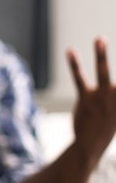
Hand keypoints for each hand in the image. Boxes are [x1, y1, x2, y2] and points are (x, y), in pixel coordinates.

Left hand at [66, 37, 115, 163]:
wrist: (92, 144)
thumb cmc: (109, 122)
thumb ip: (114, 92)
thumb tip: (112, 85)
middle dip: (108, 59)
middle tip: (105, 39)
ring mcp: (103, 98)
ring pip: (103, 73)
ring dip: (101, 55)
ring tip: (100, 38)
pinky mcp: (86, 99)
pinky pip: (80, 79)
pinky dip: (75, 64)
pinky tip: (70, 51)